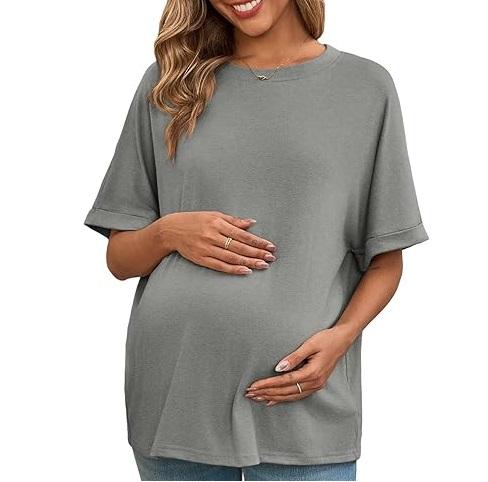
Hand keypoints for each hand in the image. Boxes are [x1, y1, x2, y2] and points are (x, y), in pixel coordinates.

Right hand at [160, 211, 276, 274]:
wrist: (171, 230)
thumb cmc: (195, 220)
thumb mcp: (214, 215)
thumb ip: (233, 221)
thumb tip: (252, 223)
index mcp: (218, 223)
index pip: (243, 235)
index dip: (258, 241)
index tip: (270, 246)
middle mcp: (213, 236)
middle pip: (239, 247)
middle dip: (257, 253)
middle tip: (271, 258)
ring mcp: (207, 249)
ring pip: (232, 258)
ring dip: (249, 262)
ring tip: (263, 265)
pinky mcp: (201, 259)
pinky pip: (220, 266)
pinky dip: (234, 269)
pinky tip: (246, 271)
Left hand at [245, 326, 351, 405]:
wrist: (342, 340)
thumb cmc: (326, 339)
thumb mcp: (310, 344)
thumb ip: (294, 357)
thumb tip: (278, 368)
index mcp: (312, 373)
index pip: (284, 381)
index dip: (267, 384)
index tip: (253, 385)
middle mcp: (314, 383)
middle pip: (285, 392)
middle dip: (266, 393)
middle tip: (249, 394)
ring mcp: (316, 385)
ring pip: (290, 396)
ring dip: (272, 398)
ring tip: (257, 398)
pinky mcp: (315, 384)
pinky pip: (297, 395)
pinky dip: (283, 399)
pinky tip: (272, 400)